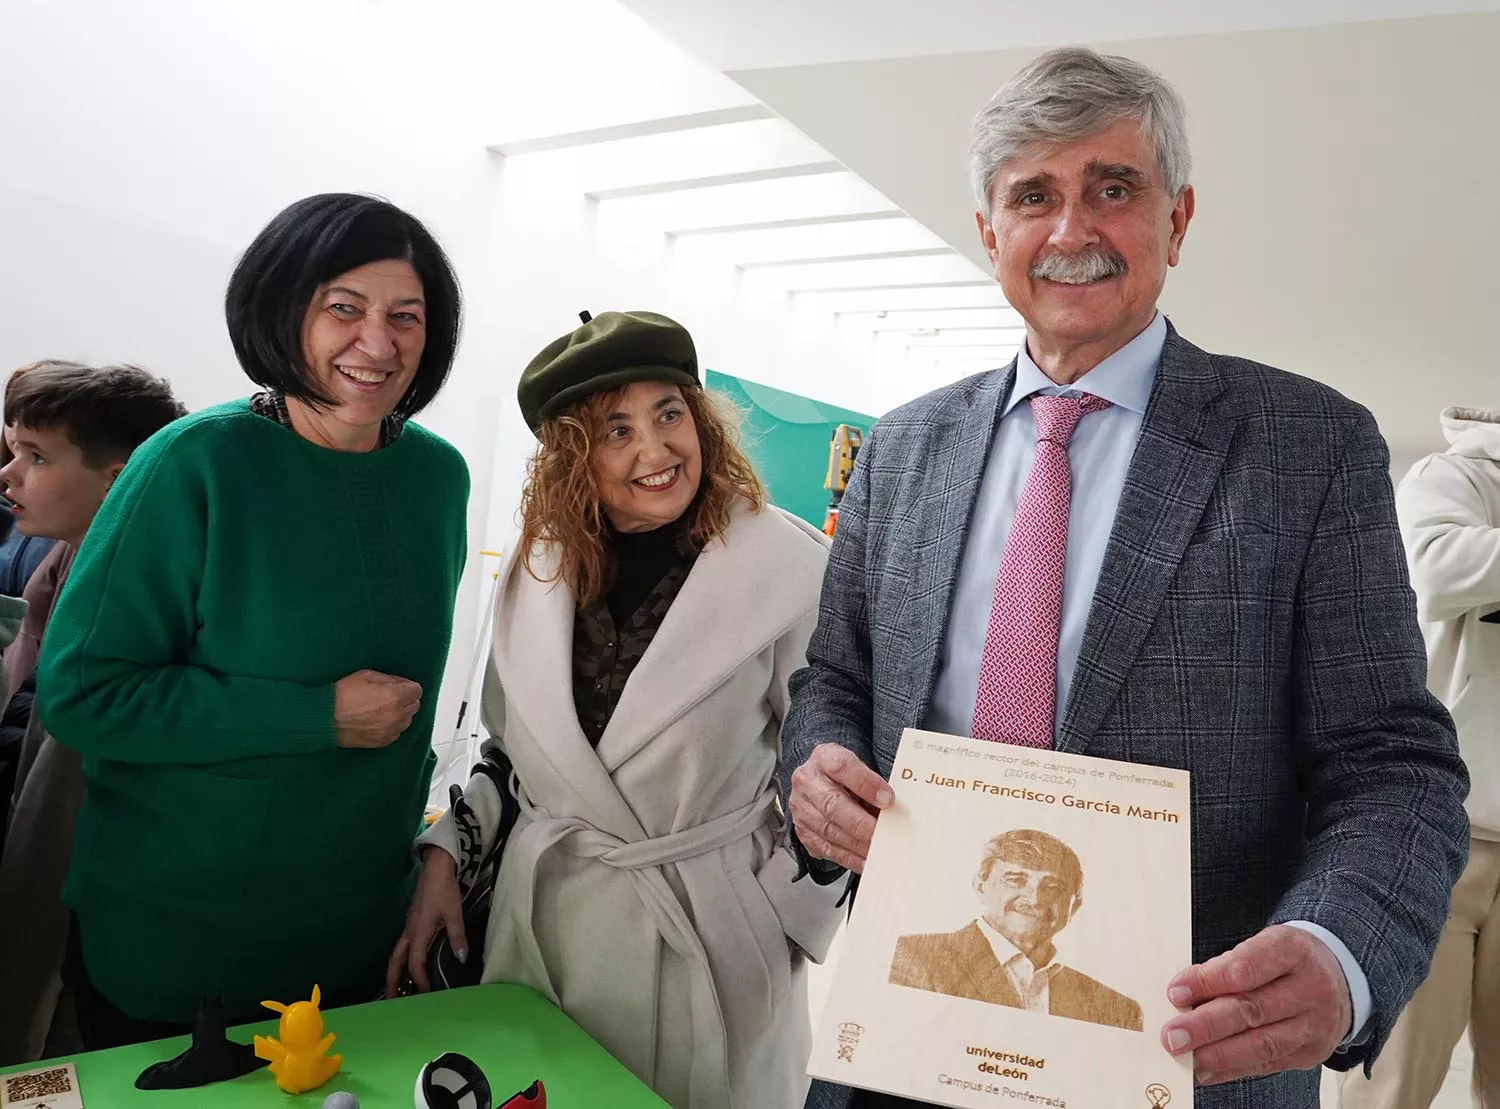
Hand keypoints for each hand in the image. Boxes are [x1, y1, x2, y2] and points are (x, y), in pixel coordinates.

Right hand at [334, 670, 420, 748]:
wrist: (325, 718)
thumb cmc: (342, 695)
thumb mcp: (366, 675)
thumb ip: (388, 679)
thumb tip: (399, 683)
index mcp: (395, 696)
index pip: (417, 690)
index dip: (408, 686)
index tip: (400, 686)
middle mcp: (396, 715)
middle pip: (414, 706)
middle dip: (406, 699)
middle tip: (391, 696)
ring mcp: (390, 730)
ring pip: (407, 720)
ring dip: (400, 714)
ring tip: (383, 709)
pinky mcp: (382, 741)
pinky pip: (396, 733)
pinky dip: (392, 726)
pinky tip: (379, 721)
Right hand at [385, 846, 467, 995]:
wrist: (436, 867)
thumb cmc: (444, 889)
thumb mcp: (454, 913)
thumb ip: (457, 937)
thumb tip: (461, 959)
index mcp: (418, 932)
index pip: (415, 963)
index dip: (420, 979)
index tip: (427, 993)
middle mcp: (409, 931)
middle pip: (395, 961)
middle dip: (393, 981)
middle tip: (394, 999)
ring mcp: (408, 925)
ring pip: (397, 953)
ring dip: (396, 970)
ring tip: (400, 986)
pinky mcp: (412, 920)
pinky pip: (403, 945)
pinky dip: (403, 958)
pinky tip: (412, 962)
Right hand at [787, 743, 892, 872]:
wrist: (819, 781)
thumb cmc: (845, 775)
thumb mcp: (859, 767)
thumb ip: (874, 783)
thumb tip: (895, 808)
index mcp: (824, 758)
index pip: (842, 767)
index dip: (866, 784)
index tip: (888, 799)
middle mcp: (807, 781)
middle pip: (832, 804)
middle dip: (861, 824)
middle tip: (884, 836)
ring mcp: (801, 807)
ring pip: (828, 829)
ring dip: (856, 845)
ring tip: (878, 852)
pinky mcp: (802, 830)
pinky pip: (824, 847)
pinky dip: (847, 857)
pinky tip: (864, 861)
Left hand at [1161, 924, 1351, 1085]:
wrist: (1339, 977)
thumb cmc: (1285, 960)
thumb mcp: (1261, 946)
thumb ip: (1224, 967)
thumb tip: (1183, 995)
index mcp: (1293, 950)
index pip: (1246, 967)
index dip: (1208, 981)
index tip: (1176, 993)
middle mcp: (1310, 988)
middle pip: (1252, 1009)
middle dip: (1206, 1025)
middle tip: (1172, 1035)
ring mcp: (1315, 1024)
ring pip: (1262, 1043)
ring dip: (1218, 1054)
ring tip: (1186, 1057)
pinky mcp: (1311, 1052)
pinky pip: (1268, 1063)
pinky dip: (1233, 1068)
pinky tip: (1207, 1069)